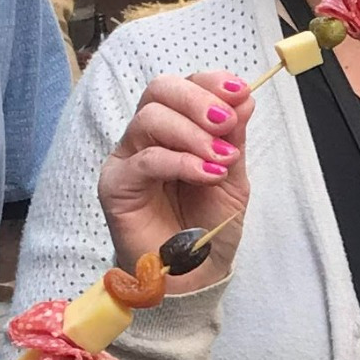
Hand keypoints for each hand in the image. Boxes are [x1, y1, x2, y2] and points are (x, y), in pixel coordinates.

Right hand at [95, 70, 253, 277]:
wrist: (195, 276)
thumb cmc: (209, 226)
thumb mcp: (232, 176)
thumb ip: (233, 138)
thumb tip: (243, 97)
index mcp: (175, 128)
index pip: (182, 87)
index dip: (209, 83)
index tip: (239, 92)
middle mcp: (147, 137)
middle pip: (159, 90)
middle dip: (198, 100)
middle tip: (226, 123)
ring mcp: (128, 159)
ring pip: (149, 119)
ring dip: (192, 134)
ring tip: (220, 160)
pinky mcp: (116, 185)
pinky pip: (144, 160)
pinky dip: (180, 161)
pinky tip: (206, 175)